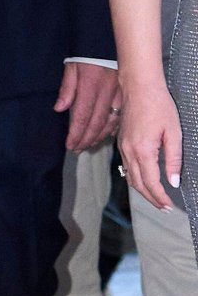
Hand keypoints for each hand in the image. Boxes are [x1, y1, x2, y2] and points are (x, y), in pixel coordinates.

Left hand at [55, 61, 121, 152]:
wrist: (109, 40)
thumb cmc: (88, 52)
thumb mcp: (72, 65)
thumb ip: (66, 88)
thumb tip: (59, 108)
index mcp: (90, 85)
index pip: (82, 116)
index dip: (76, 134)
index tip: (70, 145)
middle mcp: (106, 92)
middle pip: (96, 123)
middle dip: (86, 139)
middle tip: (78, 149)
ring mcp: (119, 94)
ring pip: (110, 121)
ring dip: (99, 136)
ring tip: (90, 145)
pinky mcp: (127, 93)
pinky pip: (121, 115)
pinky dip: (114, 127)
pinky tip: (107, 134)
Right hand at [118, 80, 182, 210]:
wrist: (139, 87)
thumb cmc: (159, 105)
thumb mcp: (174, 132)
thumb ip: (173, 159)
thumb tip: (174, 181)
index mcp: (143, 150)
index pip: (151, 182)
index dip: (160, 197)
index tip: (169, 206)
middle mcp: (129, 152)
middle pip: (137, 184)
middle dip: (151, 198)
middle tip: (163, 207)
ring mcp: (123, 147)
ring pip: (130, 177)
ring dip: (142, 190)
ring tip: (155, 198)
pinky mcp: (122, 143)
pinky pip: (126, 167)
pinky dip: (135, 178)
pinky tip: (144, 180)